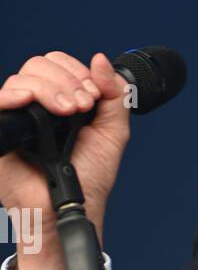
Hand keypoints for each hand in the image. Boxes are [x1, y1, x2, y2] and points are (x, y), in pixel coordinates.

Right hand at [0, 51, 129, 269]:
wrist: (72, 209)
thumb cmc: (89, 180)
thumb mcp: (113, 133)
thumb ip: (115, 96)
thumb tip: (100, 60)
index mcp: (62, 100)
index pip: (60, 64)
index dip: (77, 71)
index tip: (93, 96)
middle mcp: (37, 105)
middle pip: (40, 65)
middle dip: (67, 80)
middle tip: (81, 107)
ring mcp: (18, 116)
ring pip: (23, 78)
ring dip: (50, 89)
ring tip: (68, 113)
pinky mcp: (2, 130)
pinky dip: (15, 94)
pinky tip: (29, 101)